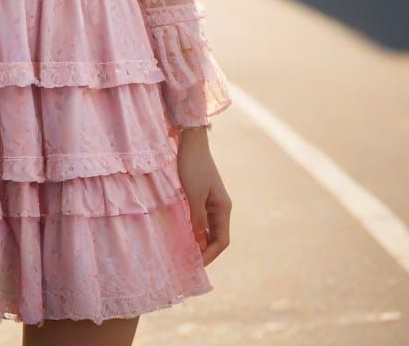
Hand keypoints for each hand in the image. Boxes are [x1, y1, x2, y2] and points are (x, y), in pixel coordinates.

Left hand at [177, 127, 231, 265]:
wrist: (191, 142)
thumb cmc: (193, 167)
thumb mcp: (194, 195)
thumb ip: (197, 219)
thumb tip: (199, 242)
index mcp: (223, 208)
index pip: (221, 240)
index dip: (210, 255)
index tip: (196, 265)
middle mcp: (221, 207)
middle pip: (216, 237)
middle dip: (205, 252)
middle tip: (189, 263)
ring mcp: (213, 202)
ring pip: (209, 230)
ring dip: (200, 242)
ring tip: (186, 253)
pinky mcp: (203, 197)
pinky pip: (202, 220)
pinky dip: (196, 230)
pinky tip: (185, 235)